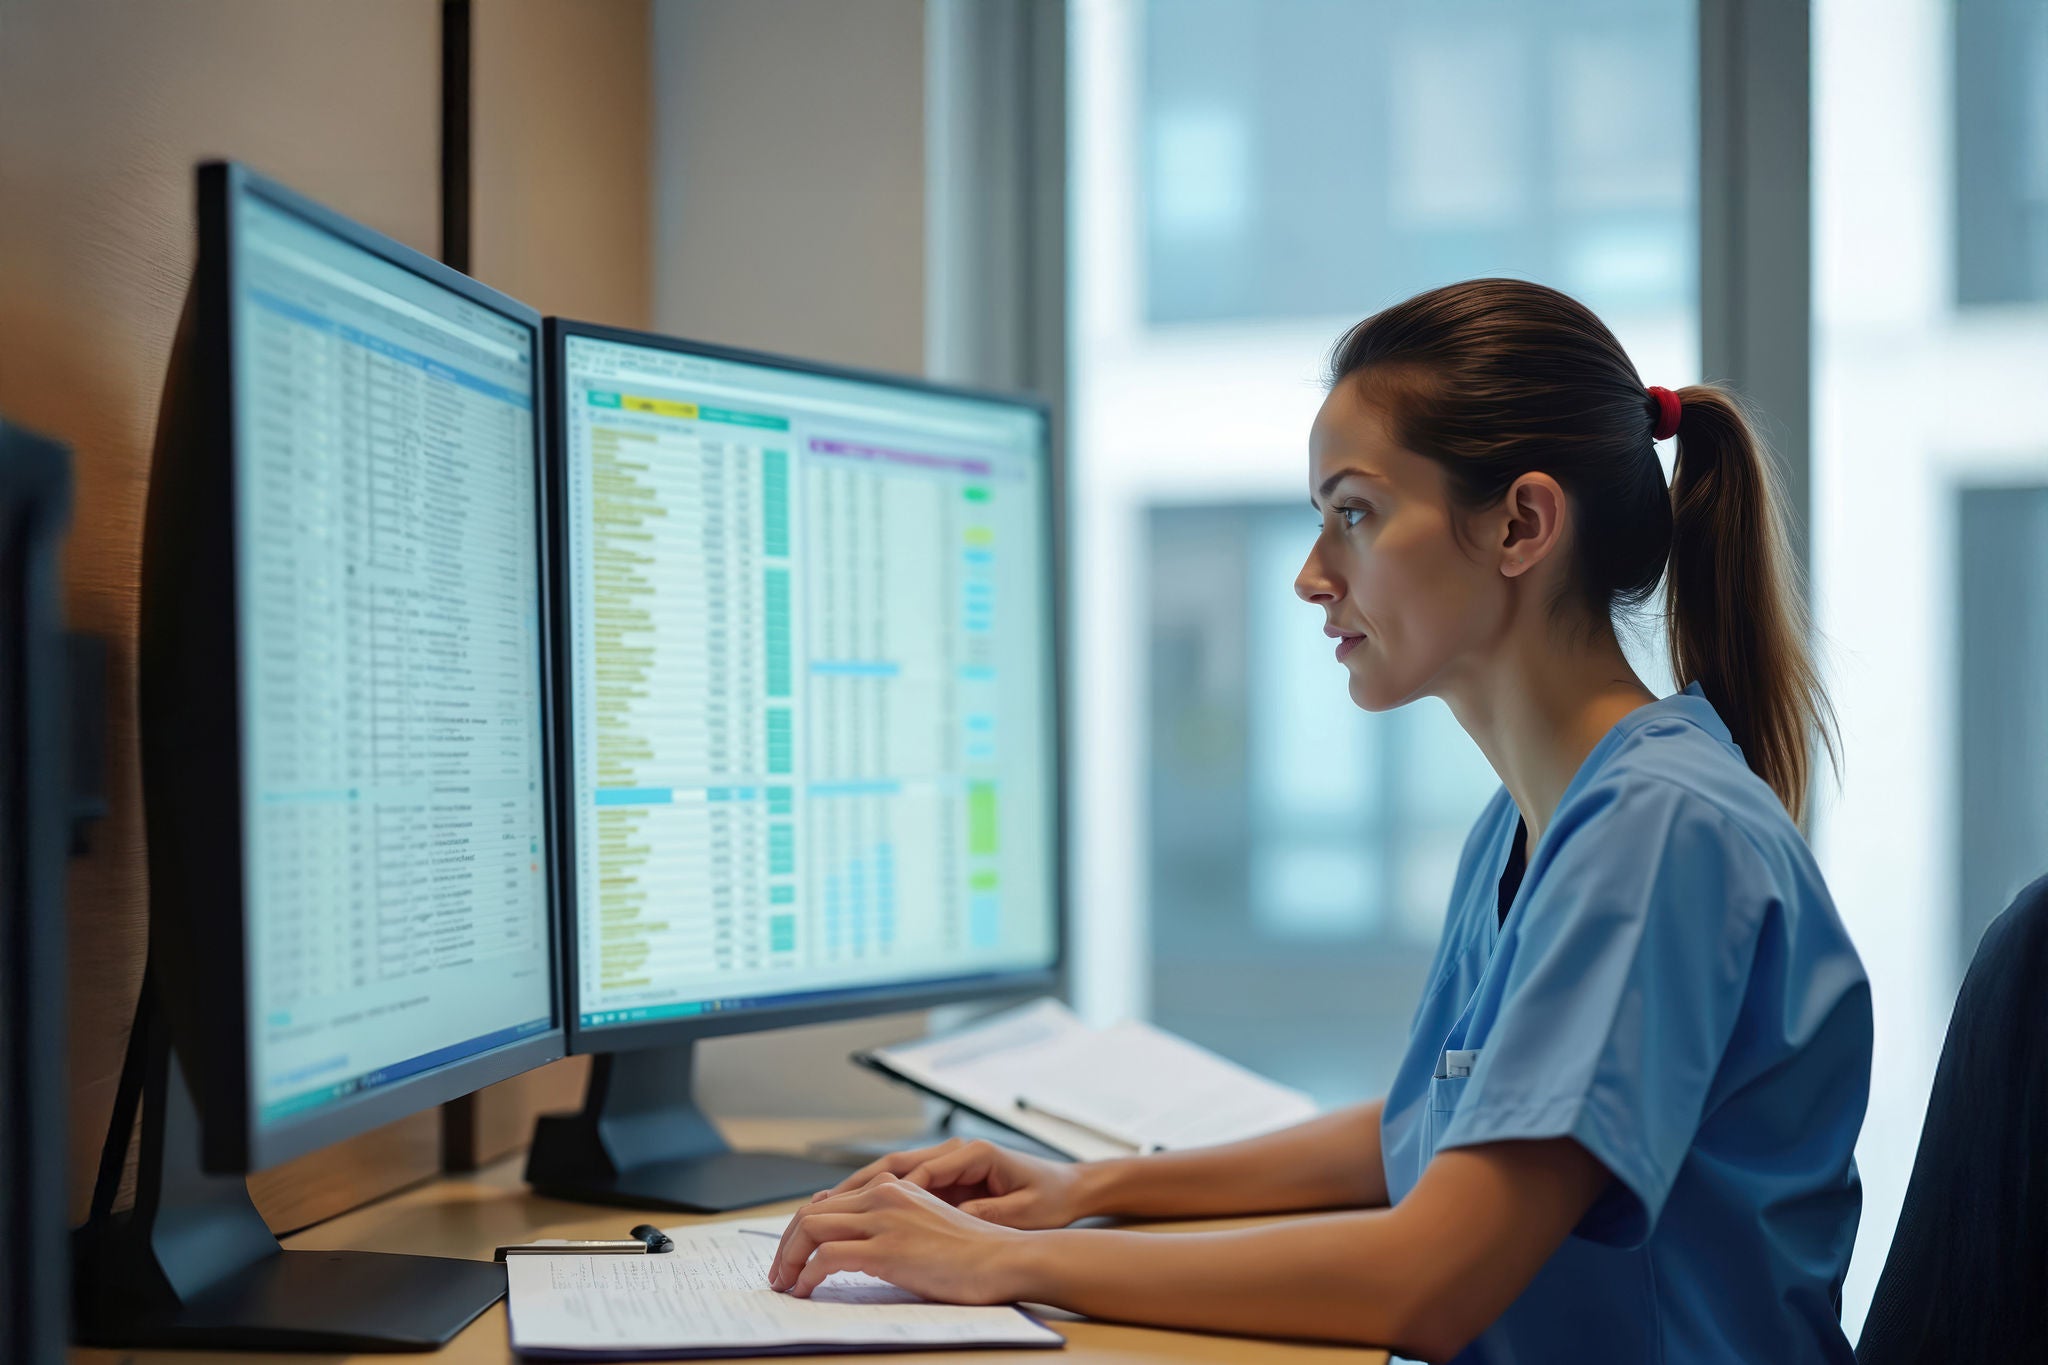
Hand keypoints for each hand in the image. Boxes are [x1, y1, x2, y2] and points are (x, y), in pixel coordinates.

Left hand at [766, 1173, 1033, 1300]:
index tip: (793, 1257)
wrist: (1006, 1259)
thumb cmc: (975, 1253)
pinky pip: (828, 1258)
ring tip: (785, 1285)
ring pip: (811, 1229)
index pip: (830, 1203)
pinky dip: (807, 1275)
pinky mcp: (888, 1250)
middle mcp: (885, 1196)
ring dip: (789, 1259)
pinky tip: (806, 1291)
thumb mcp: (927, 1227)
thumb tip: (856, 1248)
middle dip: (786, 1245)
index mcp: (895, 1188)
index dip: (802, 1231)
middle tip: (779, 1274)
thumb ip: (894, 1227)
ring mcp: (885, 1221)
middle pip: (811, 1213)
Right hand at [811, 1137, 1089, 1228]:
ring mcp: (947, 1162)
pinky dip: (873, 1200)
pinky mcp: (945, 1178)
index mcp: (972, 1153)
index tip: (855, 1216)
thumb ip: (987, 1211)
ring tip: (818, 1212)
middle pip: (892, 1165)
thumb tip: (946, 1217)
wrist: (1070, 1188)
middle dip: (853, 1189)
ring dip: (855, 1193)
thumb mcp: (1024, 1212)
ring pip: (890, 1173)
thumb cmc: (1051, 1199)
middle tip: (816, 1210)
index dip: (884, 1196)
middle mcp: (954, 1151)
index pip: (916, 1172)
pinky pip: (901, 1186)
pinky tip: (848, 1216)